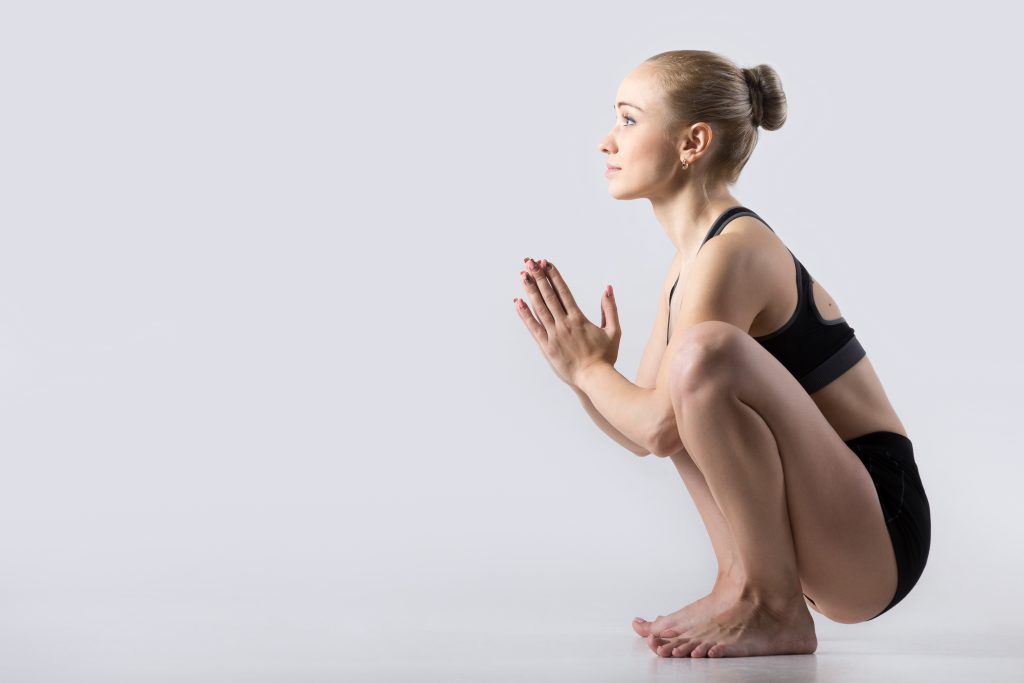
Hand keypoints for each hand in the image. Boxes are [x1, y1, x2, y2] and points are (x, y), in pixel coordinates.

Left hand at [514, 257, 620, 387]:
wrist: (595, 379)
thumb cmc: (605, 357)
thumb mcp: (613, 331)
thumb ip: (610, 309)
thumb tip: (608, 288)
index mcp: (579, 318)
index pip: (563, 291)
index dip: (554, 276)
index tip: (546, 263)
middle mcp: (564, 323)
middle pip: (549, 295)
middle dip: (538, 277)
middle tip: (530, 262)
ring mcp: (554, 335)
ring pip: (539, 308)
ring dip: (530, 290)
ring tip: (522, 275)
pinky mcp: (546, 346)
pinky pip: (533, 327)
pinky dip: (525, 314)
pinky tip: (518, 302)